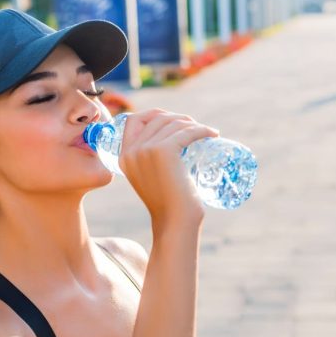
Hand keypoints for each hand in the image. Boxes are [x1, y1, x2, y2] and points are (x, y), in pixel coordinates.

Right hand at [118, 109, 218, 225]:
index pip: (134, 119)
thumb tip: (169, 144)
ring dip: (193, 124)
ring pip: (174, 124)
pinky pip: (186, 131)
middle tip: (197, 129)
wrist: (175, 222)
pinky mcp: (164, 151)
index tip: (175, 120)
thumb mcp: (150, 178)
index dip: (155, 114)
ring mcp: (146, 149)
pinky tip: (212, 133)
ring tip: (206, 132)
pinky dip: (202, 130)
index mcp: (124, 156)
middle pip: (157, 118)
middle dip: (179, 118)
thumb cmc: (169, 204)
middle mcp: (131, 151)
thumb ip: (149, 162)